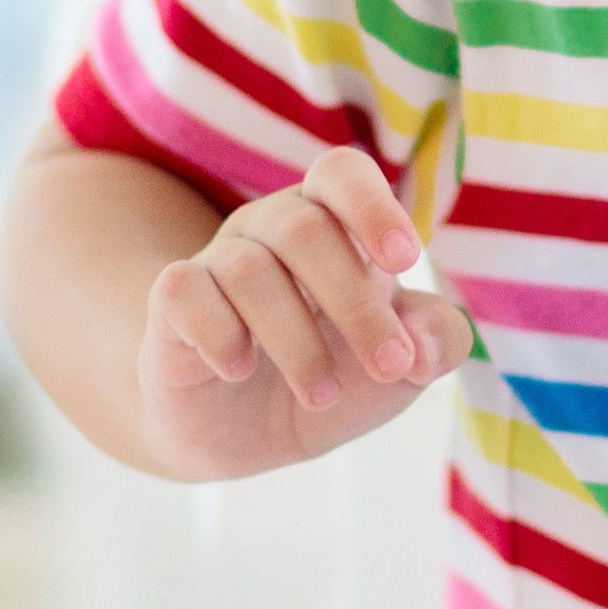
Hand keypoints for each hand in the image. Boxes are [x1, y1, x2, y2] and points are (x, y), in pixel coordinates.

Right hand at [134, 151, 475, 463]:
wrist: (244, 436)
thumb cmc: (333, 377)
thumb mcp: (399, 369)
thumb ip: (435, 342)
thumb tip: (427, 344)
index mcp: (332, 225)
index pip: (341, 173)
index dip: (372, 206)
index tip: (404, 261)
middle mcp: (269, 229)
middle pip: (305, 228)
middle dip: (356, 303)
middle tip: (388, 366)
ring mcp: (216, 262)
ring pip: (249, 270)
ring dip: (297, 341)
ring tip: (321, 393)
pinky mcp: (172, 304)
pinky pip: (184, 293)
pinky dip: (220, 334)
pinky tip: (239, 370)